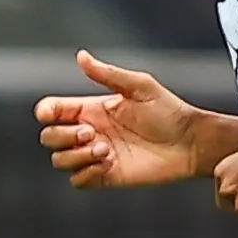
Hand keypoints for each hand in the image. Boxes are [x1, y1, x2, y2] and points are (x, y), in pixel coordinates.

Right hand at [33, 50, 210, 188]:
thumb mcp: (140, 87)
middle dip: (63, 136)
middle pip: (50, 138)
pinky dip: (85, 174)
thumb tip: (81, 56)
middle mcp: (90, 133)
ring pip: (61, 160)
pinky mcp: (108, 176)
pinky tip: (106, 165)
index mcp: (92, 109)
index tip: (51, 113)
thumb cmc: (170, 112)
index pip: (52, 110)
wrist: (191, 143)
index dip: (45, 112)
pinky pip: (78, 181)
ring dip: (75, 156)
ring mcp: (97, 156)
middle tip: (93, 133)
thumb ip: (108, 74)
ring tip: (106, 150)